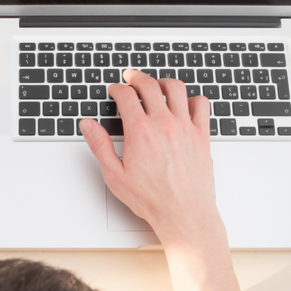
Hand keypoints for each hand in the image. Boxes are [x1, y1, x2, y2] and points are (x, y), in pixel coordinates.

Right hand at [80, 69, 222, 248]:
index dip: (117, 88)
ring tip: (156, 86)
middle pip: (149, 85)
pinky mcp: (201, 135)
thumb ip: (100, 146)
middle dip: (137, 77)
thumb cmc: (152, 199)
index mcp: (140, 132)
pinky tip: (184, 104)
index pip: (126, 95)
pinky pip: (201, 105)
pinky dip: (192, 98)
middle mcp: (164, 124)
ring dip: (163, 82)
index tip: (115, 90)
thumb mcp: (115, 175)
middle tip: (131, 78)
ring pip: (176, 88)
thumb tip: (88, 125)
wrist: (184, 213)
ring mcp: (185, 127)